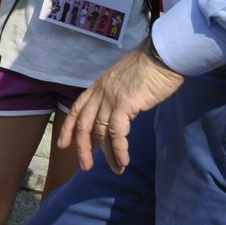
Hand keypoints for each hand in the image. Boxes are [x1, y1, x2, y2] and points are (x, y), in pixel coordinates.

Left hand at [60, 44, 183, 172]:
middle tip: (85, 167)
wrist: (162, 55)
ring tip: (116, 169)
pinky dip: (119, 150)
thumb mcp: (125, 79)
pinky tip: (124, 161)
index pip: (77, 108)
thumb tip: (121, 110)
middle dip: (83, 148)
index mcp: (99, 86)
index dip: (69, 128)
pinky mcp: (124, 105)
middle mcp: (100, 93)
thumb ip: (118, 94)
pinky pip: (117, 133)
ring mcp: (110, 99)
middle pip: (84, 125)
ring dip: (108, 155)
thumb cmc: (150, 66)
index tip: (63, 144)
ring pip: (100, 132)